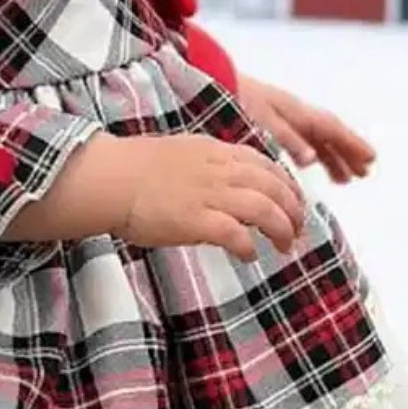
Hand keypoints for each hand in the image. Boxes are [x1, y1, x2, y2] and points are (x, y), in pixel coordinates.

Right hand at [116, 134, 306, 262]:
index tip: (292, 203)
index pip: (266, 165)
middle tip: (297, 231)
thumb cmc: (136, 169)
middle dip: (293, 210)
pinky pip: (238, 234)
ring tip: (284, 246)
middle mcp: (220, 170)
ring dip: (282, 230)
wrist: (110, 178)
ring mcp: (211, 194)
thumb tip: (224, 185)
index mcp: (216, 152)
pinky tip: (249, 256)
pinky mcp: (198, 220)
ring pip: (266, 209)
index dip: (286, 186)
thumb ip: (208, 166)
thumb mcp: (181, 154)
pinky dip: (249, 246)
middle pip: (275, 187)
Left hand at [236, 76, 375, 183]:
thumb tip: (313, 158)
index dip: (351, 144)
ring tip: (345, 178)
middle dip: (347, 152)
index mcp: (294, 110)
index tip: (370, 159)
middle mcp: (292, 110)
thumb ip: (286, 139)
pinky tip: (309, 164)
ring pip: (314, 136)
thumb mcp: (261, 121)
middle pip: (327, 132)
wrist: (207, 80)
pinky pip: (298, 136)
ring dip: (331, 155)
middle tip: (363, 172)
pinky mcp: (266, 118)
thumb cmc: (233, 100)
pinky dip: (309, 150)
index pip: (331, 128)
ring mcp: (280, 114)